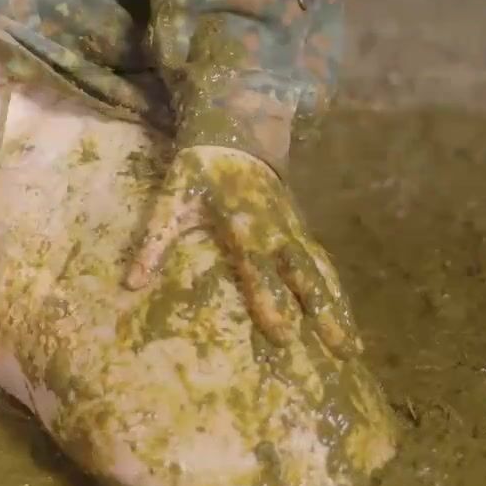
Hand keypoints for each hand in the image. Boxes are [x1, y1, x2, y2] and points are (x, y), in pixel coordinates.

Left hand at [124, 145, 361, 356]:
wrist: (234, 134)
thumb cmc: (198, 173)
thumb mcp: (170, 202)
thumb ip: (154, 242)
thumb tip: (132, 283)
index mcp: (243, 228)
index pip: (260, 271)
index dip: (271, 302)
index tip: (283, 336)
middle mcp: (276, 233)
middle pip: (306, 276)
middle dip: (325, 312)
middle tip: (344, 351)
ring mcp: (293, 230)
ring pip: (321, 272)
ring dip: (339, 307)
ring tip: (353, 347)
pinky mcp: (300, 228)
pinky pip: (322, 262)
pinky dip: (336, 289)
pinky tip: (346, 316)